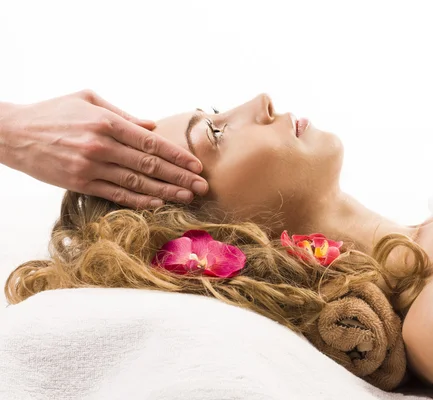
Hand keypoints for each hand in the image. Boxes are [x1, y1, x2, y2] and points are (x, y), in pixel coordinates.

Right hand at [0, 89, 207, 208]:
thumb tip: (151, 127)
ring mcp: (91, 167)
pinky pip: (117, 194)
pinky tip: (159, 203)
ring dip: (166, 191)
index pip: (151, 143)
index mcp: (107, 122)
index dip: (177, 156)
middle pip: (150, 165)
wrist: (12, 133)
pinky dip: (140, 200)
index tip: (196, 165)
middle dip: (180, 177)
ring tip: (188, 196)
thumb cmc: (54, 112)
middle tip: (203, 186)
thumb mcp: (89, 100)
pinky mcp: (81, 183)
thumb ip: (123, 114)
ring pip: (137, 183)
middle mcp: (102, 146)